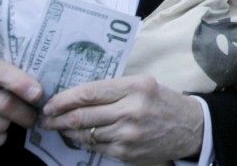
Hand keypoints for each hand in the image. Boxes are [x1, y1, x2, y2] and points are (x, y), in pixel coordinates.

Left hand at [41, 75, 203, 162]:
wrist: (190, 127)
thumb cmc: (163, 101)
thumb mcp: (143, 84)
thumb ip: (114, 87)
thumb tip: (78, 94)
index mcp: (136, 86)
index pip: (89, 92)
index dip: (64, 99)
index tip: (50, 102)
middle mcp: (132, 109)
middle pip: (83, 115)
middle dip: (58, 118)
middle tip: (46, 118)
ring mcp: (129, 134)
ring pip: (87, 133)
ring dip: (69, 132)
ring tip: (59, 128)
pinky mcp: (128, 152)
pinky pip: (97, 148)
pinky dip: (85, 142)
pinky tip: (79, 138)